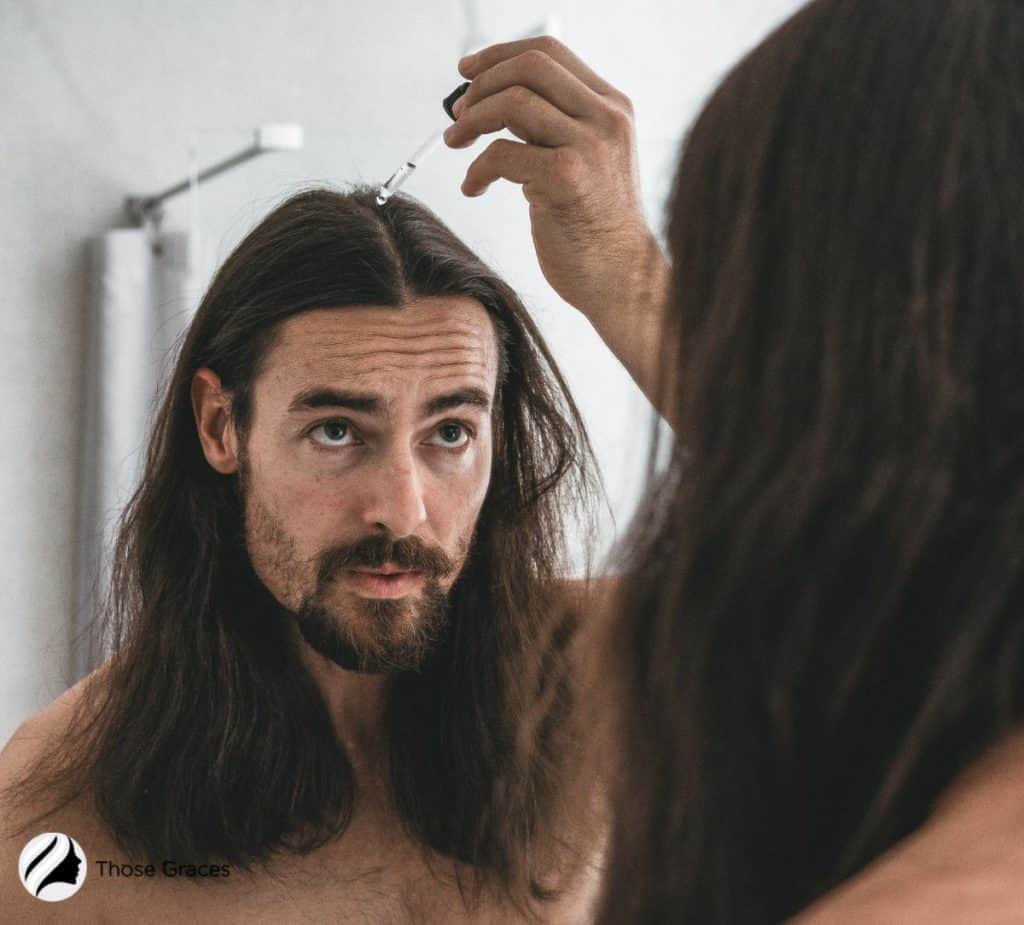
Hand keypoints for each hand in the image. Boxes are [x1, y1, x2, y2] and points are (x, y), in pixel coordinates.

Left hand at [444, 36, 662, 324]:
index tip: (468, 73)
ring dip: (471, 121)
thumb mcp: (587, 161)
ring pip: (513, 102)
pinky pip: (502, 154)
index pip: (549, 53)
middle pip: (529, 67)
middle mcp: (606, 119)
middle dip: (482, 85)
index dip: (499, 55)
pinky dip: (476, 169)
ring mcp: (590, 146)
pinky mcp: (568, 179)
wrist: (621, 277)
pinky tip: (474, 188)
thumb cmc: (595, 227)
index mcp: (611, 107)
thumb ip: (556, 126)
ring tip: (456, 144)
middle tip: (458, 115)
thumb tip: (495, 100)